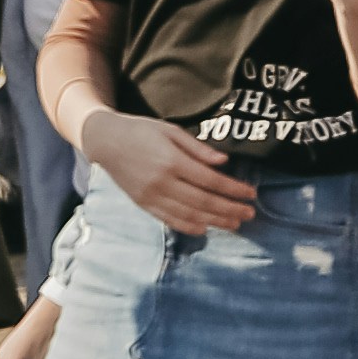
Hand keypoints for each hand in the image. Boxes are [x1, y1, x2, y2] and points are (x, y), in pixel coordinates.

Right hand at [83, 104, 255, 234]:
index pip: (210, 180)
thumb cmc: (142, 131)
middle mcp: (161, 182)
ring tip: (235, 224)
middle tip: (250, 213)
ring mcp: (150, 196)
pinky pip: (168, 219)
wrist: (105, 141)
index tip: (252, 193)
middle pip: (203, 201)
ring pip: (188, 214)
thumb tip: (224, 161)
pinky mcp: (142, 204)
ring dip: (215, 221)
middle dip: (230, 209)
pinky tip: (205, 229)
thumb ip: (198, 148)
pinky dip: (188, 226)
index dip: (233, 189)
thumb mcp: (171, 130)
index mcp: (171, 161)